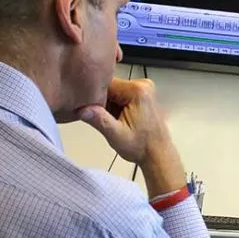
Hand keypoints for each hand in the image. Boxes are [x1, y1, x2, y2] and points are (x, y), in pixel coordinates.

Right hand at [78, 78, 185, 196]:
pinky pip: (120, 95)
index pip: (105, 84)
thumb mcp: (116, 135)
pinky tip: (117, 119)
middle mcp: (142, 84)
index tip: (92, 112)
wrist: (157, 154)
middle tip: (105, 120)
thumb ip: (99, 120)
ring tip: (113, 121)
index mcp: (137, 90)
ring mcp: (143, 88)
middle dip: (101, 102)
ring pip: (113, 91)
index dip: (94, 97)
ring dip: (108, 105)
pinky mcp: (142, 94)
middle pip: (109, 86)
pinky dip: (114, 106)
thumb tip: (81, 109)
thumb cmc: (141, 146)